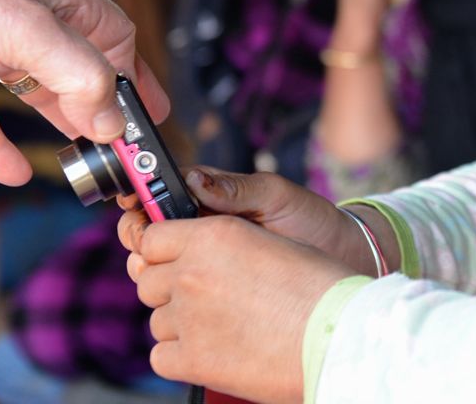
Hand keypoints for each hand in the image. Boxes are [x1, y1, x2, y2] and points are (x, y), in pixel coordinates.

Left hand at [0, 0, 168, 183]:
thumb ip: (77, 72)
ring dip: (59, 133)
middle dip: (100, 115)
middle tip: (119, 155)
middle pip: (81, 74)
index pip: (115, 38)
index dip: (133, 79)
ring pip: (37, 98)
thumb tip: (111, 120)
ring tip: (83, 166)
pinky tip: (12, 171)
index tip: (144, 122)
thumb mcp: (24, 28)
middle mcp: (29, 24)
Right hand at [118, 166, 396, 275]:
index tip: (134, 201)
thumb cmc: (312, 219)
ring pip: (156, 268)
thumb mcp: (276, 195)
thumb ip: (235, 188)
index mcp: (210, 199)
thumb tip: (192, 178)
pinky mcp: (213, 294)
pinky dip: (172, 297)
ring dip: (152, 267)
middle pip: (148, 235)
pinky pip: (180, 296)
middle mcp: (201, 231)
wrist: (341, 258)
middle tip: (149, 242)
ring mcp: (206, 263)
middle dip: (140, 237)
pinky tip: (184, 296)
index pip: (159, 196)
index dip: (141, 199)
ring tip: (171, 267)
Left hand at [125, 214, 352, 402]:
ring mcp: (187, 318)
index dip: (164, 250)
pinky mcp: (191, 360)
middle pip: (148, 281)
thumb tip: (187, 248)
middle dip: (171, 288)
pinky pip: (162, 356)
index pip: (152, 238)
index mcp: (212, 235)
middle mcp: (191, 273)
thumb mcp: (270, 240)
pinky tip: (219, 348)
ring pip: (158, 320)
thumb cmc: (318, 283)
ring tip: (228, 324)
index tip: (179, 260)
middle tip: (212, 296)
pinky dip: (183, 355)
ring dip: (182, 322)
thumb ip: (221, 238)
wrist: (341, 332)